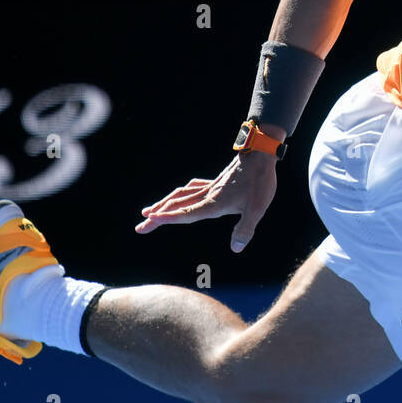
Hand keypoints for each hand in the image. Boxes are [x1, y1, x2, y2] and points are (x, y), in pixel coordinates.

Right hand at [136, 151, 277, 252]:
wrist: (261, 154)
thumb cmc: (260, 182)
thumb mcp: (257, 209)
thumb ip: (245, 229)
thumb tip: (236, 248)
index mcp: (214, 204)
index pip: (187, 213)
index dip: (169, 218)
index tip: (150, 220)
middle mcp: (208, 195)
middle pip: (177, 205)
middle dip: (157, 216)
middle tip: (140, 227)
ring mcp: (211, 187)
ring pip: (181, 195)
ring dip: (164, 204)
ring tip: (149, 211)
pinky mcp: (216, 181)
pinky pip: (192, 188)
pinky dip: (180, 193)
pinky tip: (180, 193)